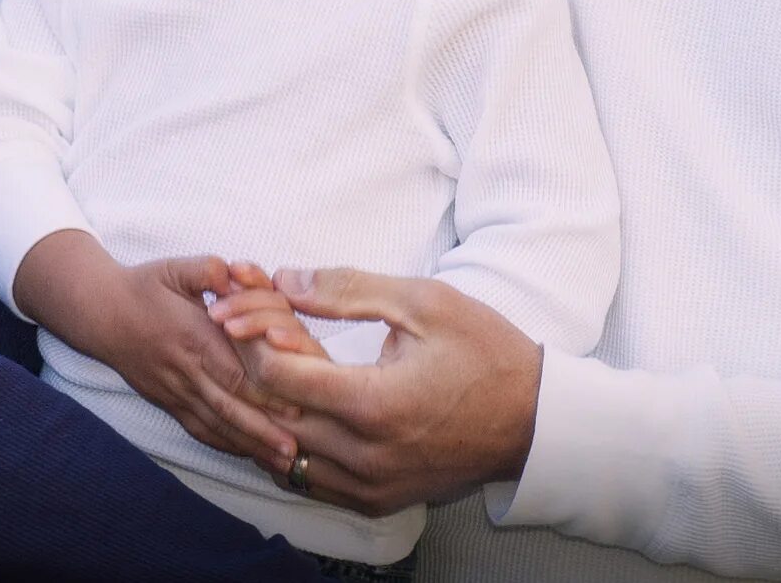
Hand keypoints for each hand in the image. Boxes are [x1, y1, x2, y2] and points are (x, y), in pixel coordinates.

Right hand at [11, 231, 297, 468]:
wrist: (101, 313)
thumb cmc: (144, 287)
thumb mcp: (175, 268)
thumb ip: (207, 270)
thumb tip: (232, 274)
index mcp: (192, 337)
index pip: (232, 372)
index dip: (263, 392)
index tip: (295, 407)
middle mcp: (185, 370)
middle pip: (228, 407)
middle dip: (264, 430)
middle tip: (297, 449)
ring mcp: (175, 390)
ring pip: (216, 424)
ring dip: (249, 444)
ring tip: (282, 462)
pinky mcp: (167, 401)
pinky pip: (198, 428)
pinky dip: (224, 443)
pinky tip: (247, 453)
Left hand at [208, 267, 540, 517]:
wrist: (535, 420)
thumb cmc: (485, 353)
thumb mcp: (424, 303)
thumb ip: (348, 291)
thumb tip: (285, 279)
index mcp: (374, 405)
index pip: (278, 374)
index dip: (252, 333)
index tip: (245, 305)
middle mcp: (364, 457)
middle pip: (271, 413)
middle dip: (251, 364)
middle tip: (248, 326)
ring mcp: (369, 487)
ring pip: (283, 451)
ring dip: (267, 406)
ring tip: (270, 361)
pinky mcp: (375, 501)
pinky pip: (309, 478)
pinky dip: (291, 442)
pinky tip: (295, 404)